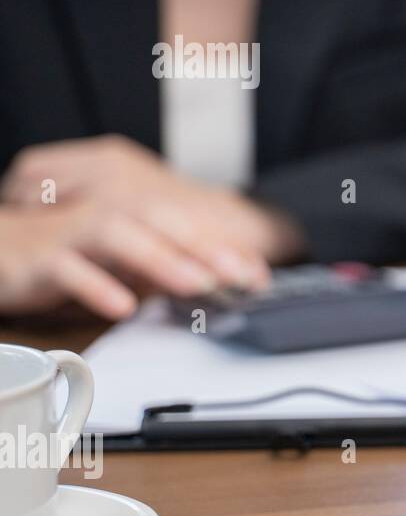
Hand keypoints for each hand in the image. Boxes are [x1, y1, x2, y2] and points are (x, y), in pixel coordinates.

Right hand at [0, 200, 239, 319]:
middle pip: (158, 219)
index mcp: (126, 209)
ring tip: (198, 285)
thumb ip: (165, 265)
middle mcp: (101, 212)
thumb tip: (219, 281)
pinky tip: (123, 306)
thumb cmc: (63, 251)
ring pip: (118, 236)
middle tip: (241, 277)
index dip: (223, 246)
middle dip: (204, 247)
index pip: (183, 221)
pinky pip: (68, 268)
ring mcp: (68, 232)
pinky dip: (97, 286)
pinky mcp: (38, 257)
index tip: (258, 275)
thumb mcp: (123, 259)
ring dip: (162, 260)